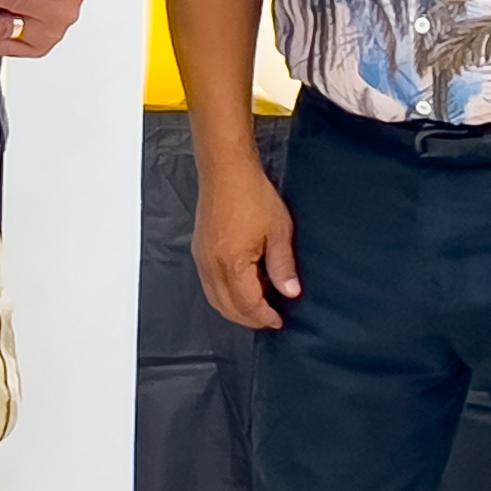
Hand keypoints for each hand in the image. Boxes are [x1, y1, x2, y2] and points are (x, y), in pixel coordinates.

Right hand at [191, 148, 301, 331]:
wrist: (226, 170)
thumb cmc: (251, 193)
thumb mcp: (279, 230)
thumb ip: (283, 265)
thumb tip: (290, 292)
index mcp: (232, 262)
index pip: (247, 304)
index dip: (264, 317)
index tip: (278, 320)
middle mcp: (212, 264)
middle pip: (227, 307)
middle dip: (248, 319)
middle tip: (268, 319)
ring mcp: (202, 258)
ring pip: (215, 299)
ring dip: (235, 309)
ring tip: (257, 308)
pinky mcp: (199, 250)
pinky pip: (208, 284)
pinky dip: (224, 295)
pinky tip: (241, 288)